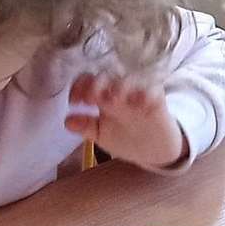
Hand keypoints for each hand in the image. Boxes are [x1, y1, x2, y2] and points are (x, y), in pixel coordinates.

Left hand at [65, 71, 187, 167]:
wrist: (154, 149)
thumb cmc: (125, 137)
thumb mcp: (102, 135)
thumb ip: (86, 127)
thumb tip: (67, 121)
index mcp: (102, 96)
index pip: (88, 81)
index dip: (79, 86)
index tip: (74, 102)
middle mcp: (119, 90)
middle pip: (106, 76)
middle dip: (97, 84)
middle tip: (92, 99)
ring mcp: (138, 93)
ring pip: (129, 79)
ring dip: (120, 86)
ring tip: (114, 100)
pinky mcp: (158, 100)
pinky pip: (154, 90)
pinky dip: (147, 94)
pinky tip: (140, 105)